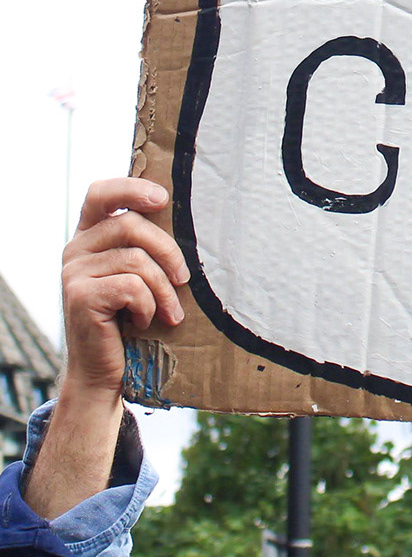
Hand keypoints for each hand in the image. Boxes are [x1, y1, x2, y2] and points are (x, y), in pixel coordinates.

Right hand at [60, 178, 183, 397]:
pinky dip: (149, 306)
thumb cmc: (134, 317)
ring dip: (164, 289)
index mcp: (91, 236)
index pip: (101, 194)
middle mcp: (76, 248)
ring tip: (170, 311)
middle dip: (169, 251)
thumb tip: (193, 220)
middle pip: (132, 225)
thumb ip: (148, 246)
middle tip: (184, 279)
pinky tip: (146, 321)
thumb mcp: (140, 275)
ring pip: (137, 260)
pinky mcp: (79, 296)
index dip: (131, 188)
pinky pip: (132, 287)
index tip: (162, 199)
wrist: (106, 368)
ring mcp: (73, 272)